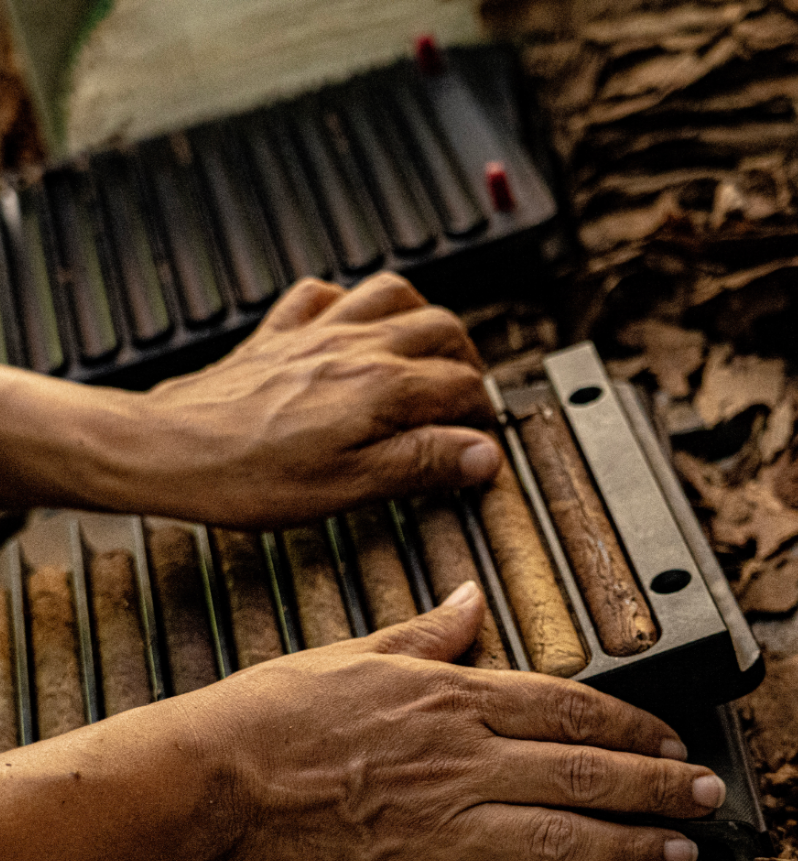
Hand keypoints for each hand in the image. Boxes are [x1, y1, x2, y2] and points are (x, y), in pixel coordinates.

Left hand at [142, 273, 498, 525]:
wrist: (170, 449)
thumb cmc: (251, 475)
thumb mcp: (351, 485)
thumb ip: (423, 463)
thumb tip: (482, 454)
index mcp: (382, 386)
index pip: (462, 387)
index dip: (482, 417)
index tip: (481, 444)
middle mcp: (356, 345)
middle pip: (441, 329)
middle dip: (466, 362)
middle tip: (468, 400)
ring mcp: (316, 332)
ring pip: (392, 294)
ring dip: (422, 318)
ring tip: (430, 351)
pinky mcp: (278, 334)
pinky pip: (324, 293)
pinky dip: (351, 302)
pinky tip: (354, 324)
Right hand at [180, 583, 725, 860]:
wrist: (210, 778)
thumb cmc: (276, 711)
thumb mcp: (357, 651)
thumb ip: (427, 632)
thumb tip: (470, 599)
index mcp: (453, 699)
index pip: (569, 706)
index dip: (633, 723)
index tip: (670, 738)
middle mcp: (462, 762)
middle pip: (584, 774)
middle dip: (657, 787)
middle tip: (707, 799)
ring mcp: (440, 830)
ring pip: (559, 844)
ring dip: (629, 853)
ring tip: (678, 858)